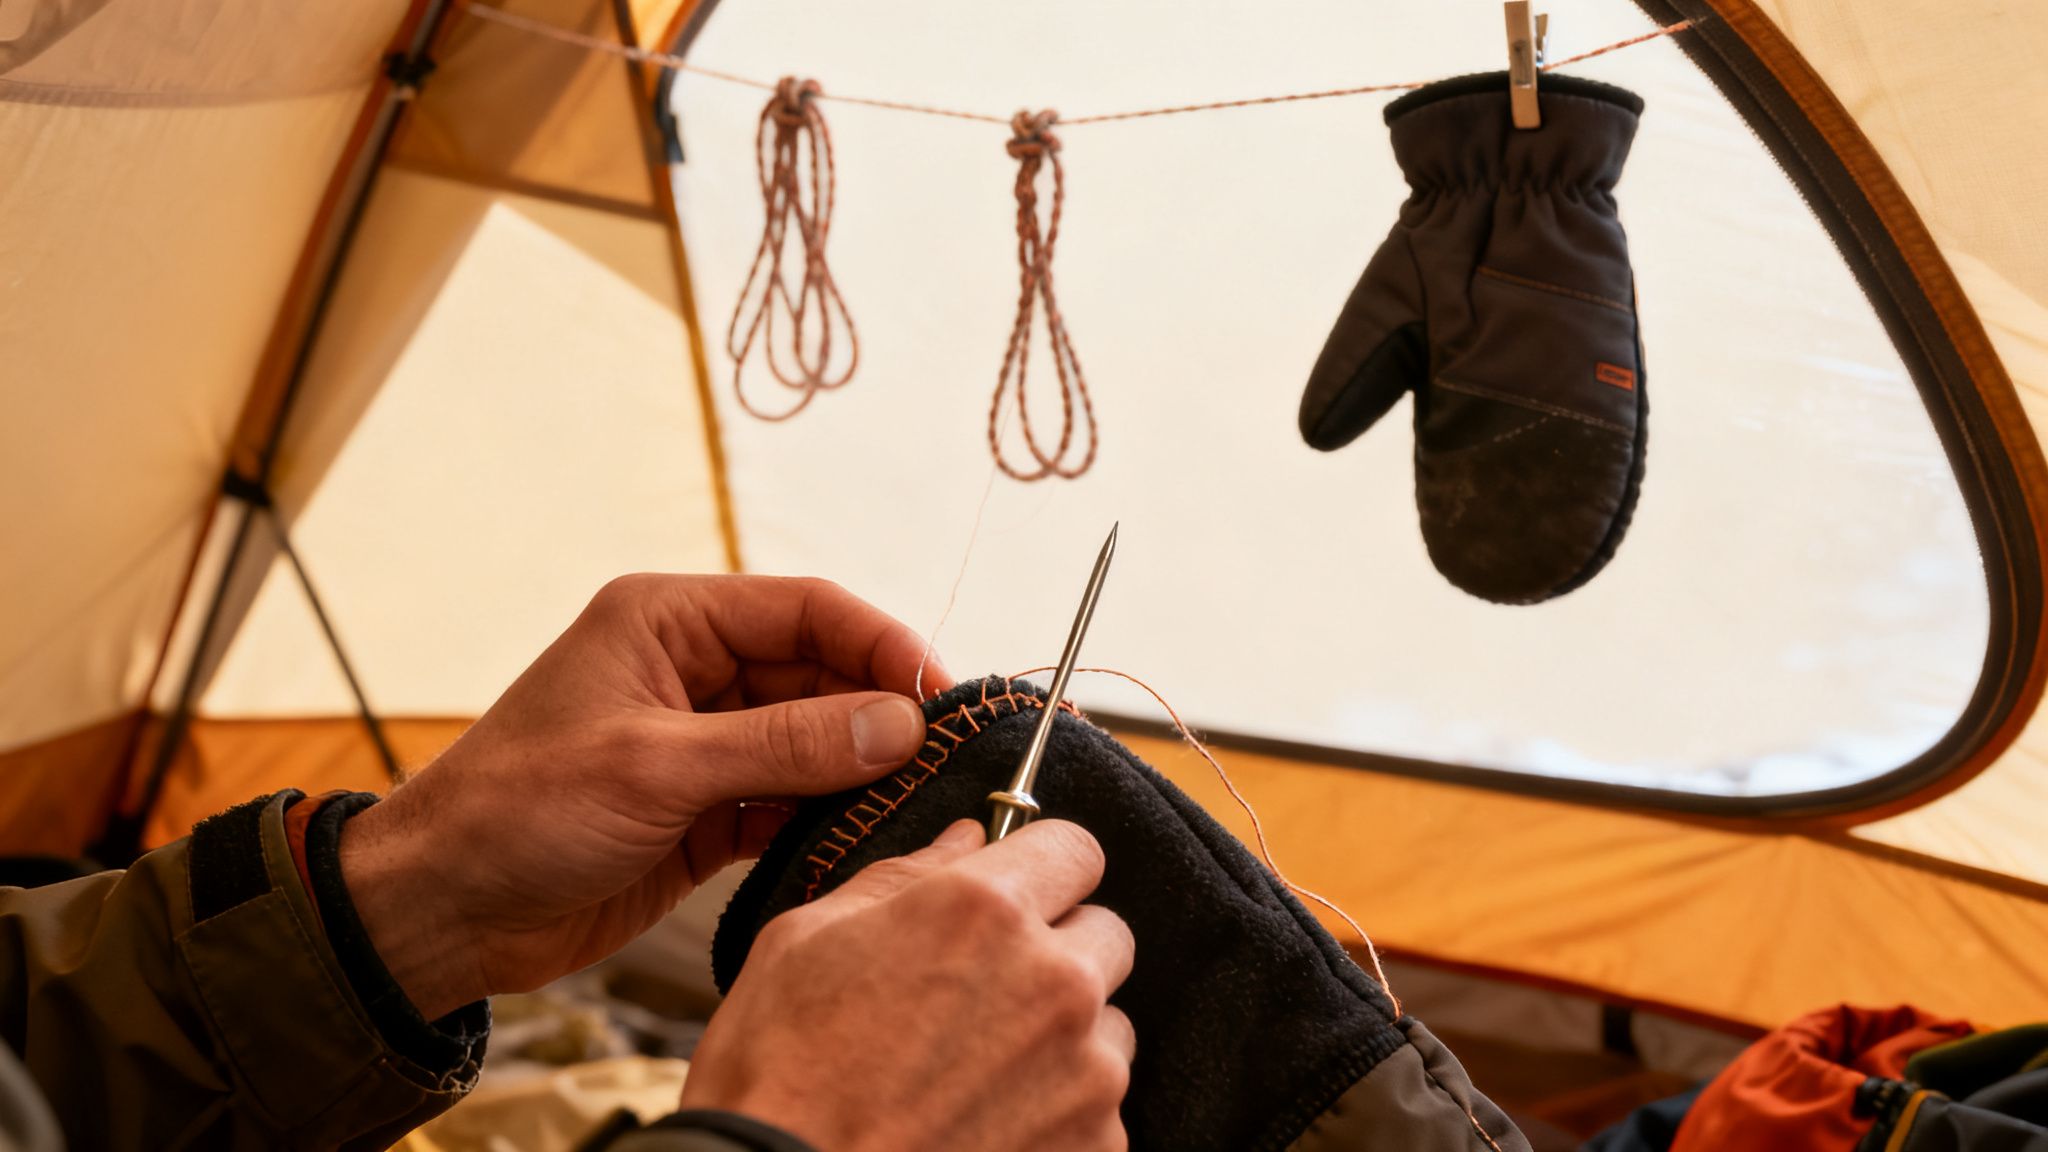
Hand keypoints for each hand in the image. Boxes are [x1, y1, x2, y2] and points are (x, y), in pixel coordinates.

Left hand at [339, 574, 953, 1018]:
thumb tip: (900, 723)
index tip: (942, 695)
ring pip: (815, 740)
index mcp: (670, 621)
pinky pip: (791, 801)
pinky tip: (867, 839)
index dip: (882, 643)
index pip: (806, 608)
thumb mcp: (657, 767)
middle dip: (882, 712)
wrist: (439, 913)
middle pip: (822, 673)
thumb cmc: (518, 813)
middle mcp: (693, 670)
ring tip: (921, 804)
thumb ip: (784, 744)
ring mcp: (703, 743)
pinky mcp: (705, 812)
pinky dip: (829, 818)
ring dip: (862, 770)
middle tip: (948, 760)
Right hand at [681, 818, 1135, 1151]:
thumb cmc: (777, 1077)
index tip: (1018, 891)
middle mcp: (1054, 981)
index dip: (1042, 866)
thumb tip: (963, 840)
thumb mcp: (807, 942)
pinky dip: (1061, 1108)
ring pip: (1110, 1024)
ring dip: (1065, 1034)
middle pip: (1105, 933)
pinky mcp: (1096, 1145)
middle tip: (986, 988)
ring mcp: (1085, 1072)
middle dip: (1057, 949)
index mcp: (985, 911)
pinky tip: (989, 1121)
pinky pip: (1103, 1106)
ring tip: (980, 1069)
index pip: (1076, 848)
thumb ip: (904, 877)